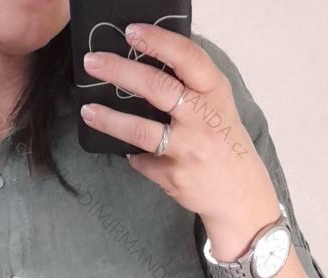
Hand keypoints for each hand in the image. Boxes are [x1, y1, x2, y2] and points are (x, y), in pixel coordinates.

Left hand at [80, 23, 277, 231]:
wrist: (240, 194)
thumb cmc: (224, 143)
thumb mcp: (218, 107)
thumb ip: (191, 87)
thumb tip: (147, 65)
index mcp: (215, 92)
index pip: (187, 57)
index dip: (158, 41)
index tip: (131, 32)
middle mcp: (203, 118)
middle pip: (157, 88)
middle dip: (119, 71)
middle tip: (91, 63)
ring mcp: (188, 149)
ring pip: (140, 130)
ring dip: (109, 120)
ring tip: (87, 110)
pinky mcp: (174, 176)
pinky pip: (142, 162)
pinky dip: (133, 156)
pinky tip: (130, 153)